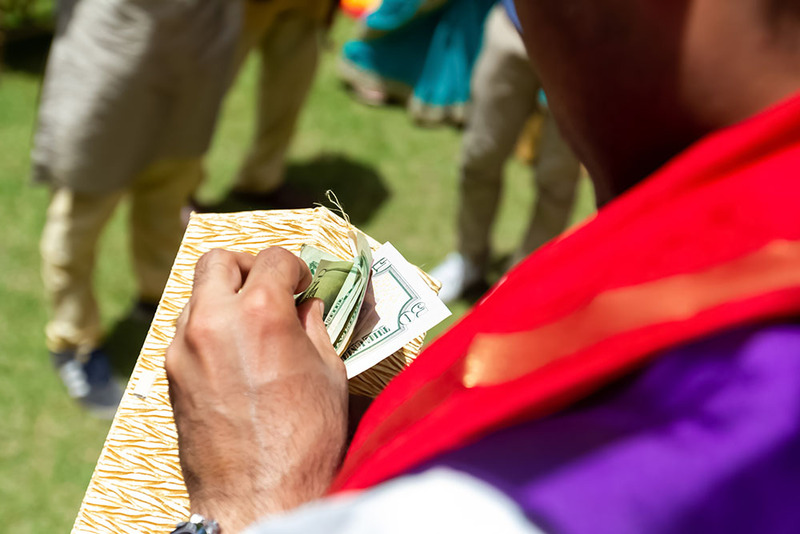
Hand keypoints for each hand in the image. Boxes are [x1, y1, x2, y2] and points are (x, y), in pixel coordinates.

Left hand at [166, 247, 347, 532]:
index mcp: (262, 312)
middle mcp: (215, 320)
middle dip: (248, 266)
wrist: (260, 498)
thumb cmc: (306, 440)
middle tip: (269, 288)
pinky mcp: (171, 375)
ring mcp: (185, 347)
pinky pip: (186, 330)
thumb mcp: (328, 374)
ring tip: (249, 323)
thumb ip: (314, 328)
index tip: (303, 284)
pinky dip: (208, 326)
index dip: (296, 266)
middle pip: (219, 260)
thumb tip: (306, 306)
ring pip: (197, 294)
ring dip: (224, 296)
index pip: (274, 258)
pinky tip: (232, 353)